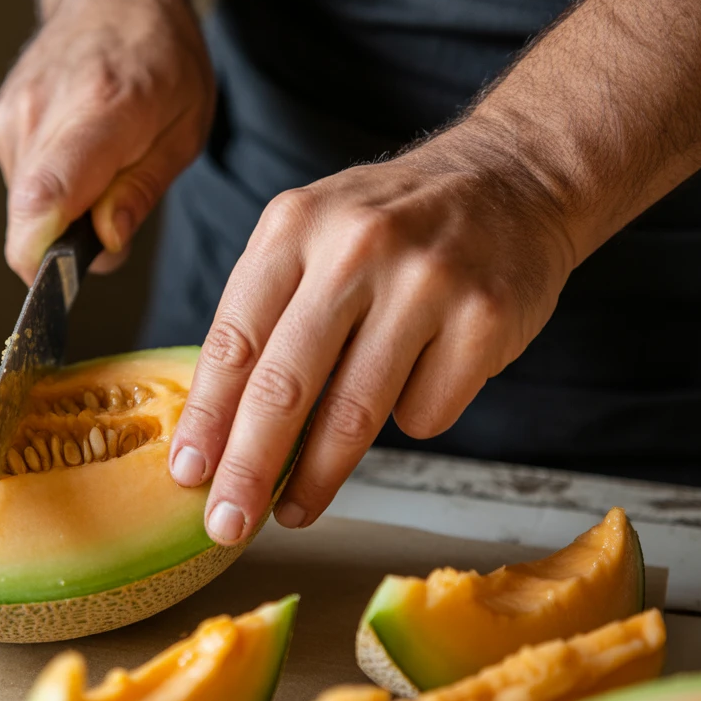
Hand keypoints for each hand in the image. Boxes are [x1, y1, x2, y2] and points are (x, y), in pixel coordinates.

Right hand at [0, 0, 213, 283]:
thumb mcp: (185, 130)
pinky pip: (20, 188)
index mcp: (101, 110)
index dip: (45, 258)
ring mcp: (12, 117)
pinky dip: (50, 191)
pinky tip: (77, 157)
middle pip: (27, 221)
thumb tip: (106, 245)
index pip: (44, 198)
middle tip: (111, 217)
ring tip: (99, 171)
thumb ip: (142, 192)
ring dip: (62, 215)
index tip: (66, 278)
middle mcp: (42, 113)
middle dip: (67, 245)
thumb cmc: (161, 59)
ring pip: (23, 211)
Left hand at [167, 123, 579, 543]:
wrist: (511, 178)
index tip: (189, 473)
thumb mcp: (311, 236)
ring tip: (293, 512)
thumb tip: (219, 430)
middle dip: (249, 468)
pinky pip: (426, 412)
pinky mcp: (485, 317)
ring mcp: (426, 282)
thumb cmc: (390, 225)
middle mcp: (355, 247)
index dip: (207, 418)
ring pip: (355, 413)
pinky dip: (411, 419)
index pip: (234, 340)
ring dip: (318, 478)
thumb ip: (267, 314)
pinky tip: (416, 387)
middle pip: (285, 386)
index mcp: (294, 226)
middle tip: (227, 523)